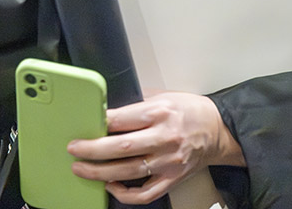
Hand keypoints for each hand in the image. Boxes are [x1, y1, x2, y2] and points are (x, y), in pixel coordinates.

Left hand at [67, 92, 243, 203]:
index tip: (83, 125)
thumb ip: (136, 103)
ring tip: (81, 168)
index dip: (99, 123)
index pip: (122, 119)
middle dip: (92, 150)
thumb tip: (107, 109)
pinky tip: (110, 186)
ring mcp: (168, 162)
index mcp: (160, 113)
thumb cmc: (189, 111)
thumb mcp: (164, 96)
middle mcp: (164, 138)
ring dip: (100, 172)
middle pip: (122, 147)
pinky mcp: (172, 179)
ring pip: (128, 172)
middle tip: (73, 149)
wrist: (218, 131)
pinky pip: (145, 193)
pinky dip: (125, 194)